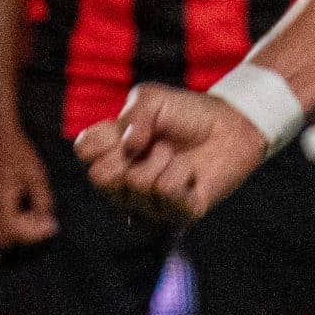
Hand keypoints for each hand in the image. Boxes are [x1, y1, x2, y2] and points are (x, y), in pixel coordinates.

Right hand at [0, 125, 60, 247]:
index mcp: (1, 201)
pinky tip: (23, 213)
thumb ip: (42, 201)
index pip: (16, 231)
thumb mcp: (36, 175)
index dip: (36, 233)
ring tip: (35, 218)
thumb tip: (48, 221)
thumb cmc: (18, 153)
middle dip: (26, 236)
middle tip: (44, 223)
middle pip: (5, 238)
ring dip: (17, 232)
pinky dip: (8, 225)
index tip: (52, 226)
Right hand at [73, 83, 267, 224]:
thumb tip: (128, 147)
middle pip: (101, 178)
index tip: (130, 126)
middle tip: (154, 142)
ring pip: (137, 184)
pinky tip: (190, 173)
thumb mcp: (152, 99)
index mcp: (111, 156)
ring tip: (176, 154)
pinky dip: (181, 172)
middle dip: (129, 152)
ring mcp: (150, 206)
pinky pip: (166, 193)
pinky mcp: (179, 215)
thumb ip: (132, 114)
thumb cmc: (186, 114)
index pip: (84, 152)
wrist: (230, 124)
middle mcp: (124, 187)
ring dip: (163, 158)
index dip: (106, 135)